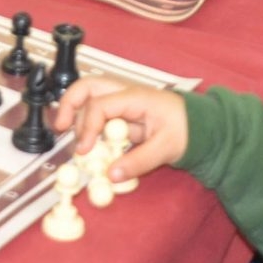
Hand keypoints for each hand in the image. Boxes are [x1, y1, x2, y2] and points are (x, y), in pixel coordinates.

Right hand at [53, 77, 190, 182]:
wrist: (202, 127)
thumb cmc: (188, 129)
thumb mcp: (167, 148)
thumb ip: (138, 161)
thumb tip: (112, 175)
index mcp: (135, 97)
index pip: (100, 105)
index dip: (87, 127)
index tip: (83, 150)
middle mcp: (125, 95)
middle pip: (87, 87)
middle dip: (68, 104)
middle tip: (60, 127)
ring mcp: (123, 104)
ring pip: (90, 98)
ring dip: (77, 115)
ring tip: (75, 140)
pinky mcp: (123, 116)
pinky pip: (99, 115)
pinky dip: (89, 126)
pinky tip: (88, 144)